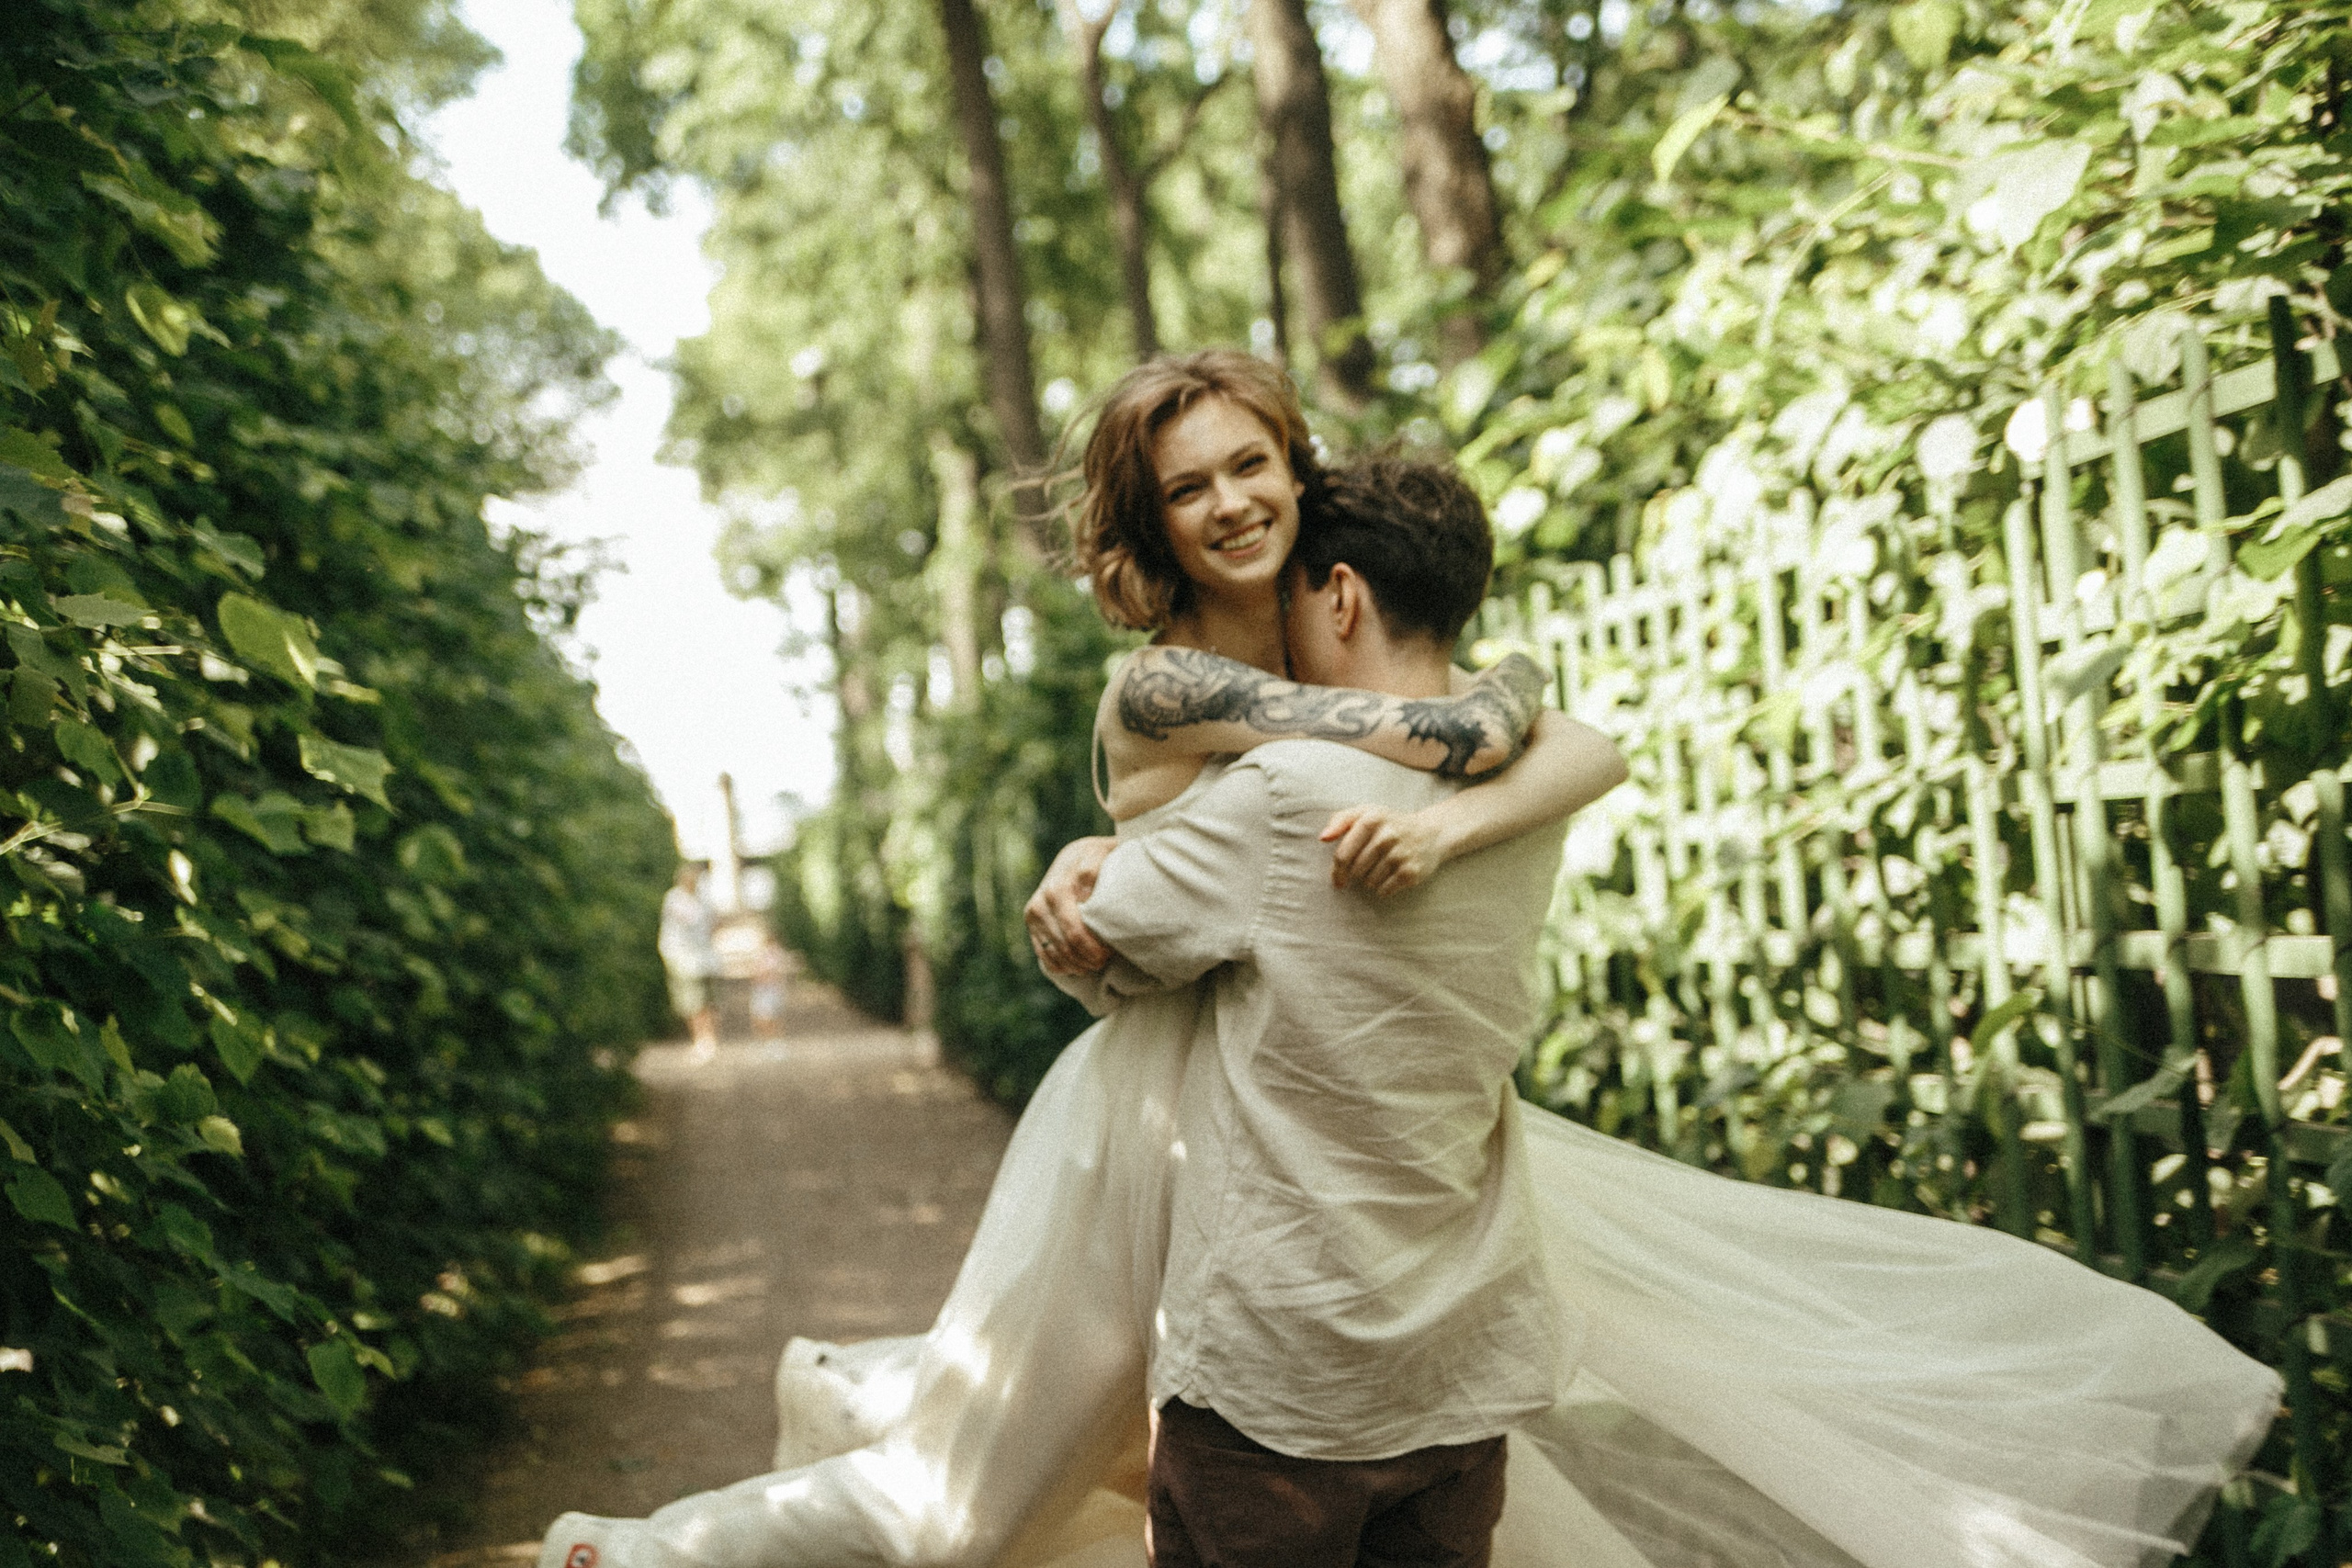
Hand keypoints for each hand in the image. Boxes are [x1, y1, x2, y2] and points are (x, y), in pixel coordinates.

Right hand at [1024, 835, 1116, 973]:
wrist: (1077, 854)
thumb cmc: (1096, 857)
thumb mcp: (1098, 854)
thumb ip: (1091, 871)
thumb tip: (1085, 897)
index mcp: (1056, 891)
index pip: (1075, 933)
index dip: (1094, 949)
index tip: (1111, 952)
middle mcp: (1040, 904)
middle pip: (1065, 947)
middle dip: (1087, 959)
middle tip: (1104, 961)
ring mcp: (1033, 916)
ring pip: (1054, 955)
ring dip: (1076, 965)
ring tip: (1094, 964)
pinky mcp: (1031, 924)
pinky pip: (1044, 956)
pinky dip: (1061, 965)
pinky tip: (1077, 965)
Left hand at [1320, 806, 1447, 896]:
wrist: (1430, 834)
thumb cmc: (1390, 824)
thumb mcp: (1366, 813)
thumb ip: (1341, 820)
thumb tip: (1323, 838)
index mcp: (1372, 819)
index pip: (1343, 855)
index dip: (1337, 870)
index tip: (1337, 879)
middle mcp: (1387, 835)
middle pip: (1355, 870)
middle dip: (1356, 873)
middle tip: (1367, 866)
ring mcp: (1401, 854)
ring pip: (1369, 882)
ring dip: (1370, 880)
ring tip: (1381, 867)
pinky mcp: (1411, 872)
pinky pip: (1384, 890)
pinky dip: (1383, 888)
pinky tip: (1390, 876)